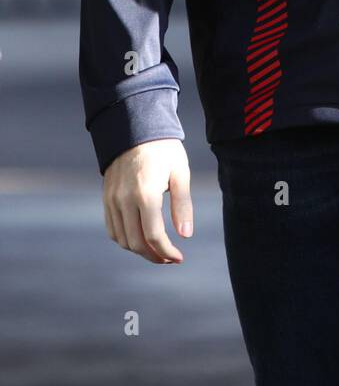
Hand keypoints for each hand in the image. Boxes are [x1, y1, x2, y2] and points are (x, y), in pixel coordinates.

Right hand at [103, 139, 192, 263]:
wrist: (135, 128)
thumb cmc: (164, 149)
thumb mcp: (180, 173)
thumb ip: (183, 205)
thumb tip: (186, 235)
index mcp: (146, 194)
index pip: (154, 236)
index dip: (167, 252)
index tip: (179, 257)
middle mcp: (124, 200)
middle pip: (136, 243)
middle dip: (154, 256)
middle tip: (170, 257)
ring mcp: (112, 200)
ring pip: (122, 239)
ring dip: (139, 250)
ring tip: (157, 250)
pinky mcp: (107, 198)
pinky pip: (112, 228)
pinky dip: (125, 239)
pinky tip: (140, 238)